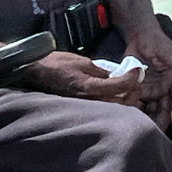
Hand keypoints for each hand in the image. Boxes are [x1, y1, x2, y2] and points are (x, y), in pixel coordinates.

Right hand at [21, 51, 143, 106]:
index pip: (120, 86)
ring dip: (125, 100)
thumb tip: (116, 75)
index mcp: (90, 86)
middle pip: (122, 103)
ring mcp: (86, 108)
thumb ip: (101, 70)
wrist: (35, 74)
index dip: (132, 78)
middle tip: (135, 82)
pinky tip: (116, 96)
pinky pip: (104, 110)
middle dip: (133, 93)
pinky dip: (115, 105)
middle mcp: (89, 101)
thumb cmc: (56, 64)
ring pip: (115, 110)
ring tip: (128, 90)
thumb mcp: (81, 61)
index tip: (137, 70)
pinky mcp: (82, 110)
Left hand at [126, 24, 171, 129]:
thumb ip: (170, 56)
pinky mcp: (139, 91)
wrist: (139, 38)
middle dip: (162, 121)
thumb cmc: (155, 40)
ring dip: (148, 120)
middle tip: (155, 132)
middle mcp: (165, 88)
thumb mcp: (162, 47)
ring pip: (152, 111)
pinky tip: (127, 118)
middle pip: (166, 109)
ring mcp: (152, 91)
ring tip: (140, 129)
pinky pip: (138, 105)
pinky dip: (134, 112)